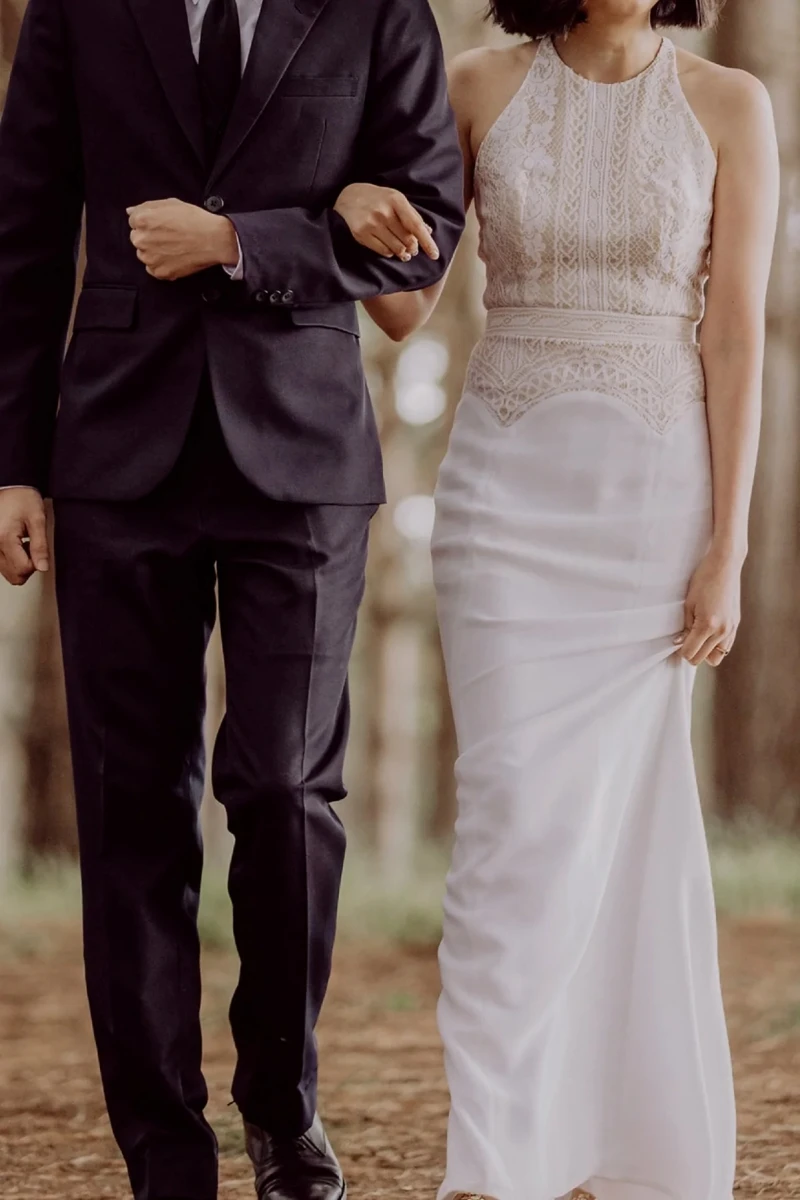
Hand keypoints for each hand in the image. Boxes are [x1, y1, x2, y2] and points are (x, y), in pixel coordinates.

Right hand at [0, 487, 48, 585]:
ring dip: (18, 564)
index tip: (39, 551)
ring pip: (6, 573)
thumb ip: (40, 545)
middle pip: (13, 576)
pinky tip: (16, 546)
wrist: (10, 487)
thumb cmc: (22, 499)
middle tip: (32, 548)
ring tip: (23, 544)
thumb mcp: (37, 519)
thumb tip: (42, 567)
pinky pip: (0, 564)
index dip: (36, 564)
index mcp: (4, 538)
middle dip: (27, 567)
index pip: (22, 569)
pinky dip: (10, 561)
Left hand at [127, 198, 238, 280]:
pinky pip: (153, 269)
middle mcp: (141, 240)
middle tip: (169, 236)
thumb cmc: (194, 220)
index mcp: (142, 220)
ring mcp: (149, 258)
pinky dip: (161, 265)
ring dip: (154, 252)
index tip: (162, 225)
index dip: (149, 222)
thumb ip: (146, 206)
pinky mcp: (159, 272)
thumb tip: (130, 211)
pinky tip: (174, 257)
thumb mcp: (170, 203)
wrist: (213, 240)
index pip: (134, 221)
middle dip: (149, 237)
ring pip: (144, 255)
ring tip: (173, 247)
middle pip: (138, 238)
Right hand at [334, 184, 438, 260]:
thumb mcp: (396, 199)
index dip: (427, 242)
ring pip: (396, 248)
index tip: (435, 255)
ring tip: (404, 253)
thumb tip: (428, 231)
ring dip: (403, 253)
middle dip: (413, 248)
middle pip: (407, 240)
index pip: (416, 225)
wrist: (348, 196)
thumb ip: (411, 215)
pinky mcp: (361, 234)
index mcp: (396, 200)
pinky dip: (390, 253)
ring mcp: (371, 223)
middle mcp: (384, 212)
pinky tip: (390, 249)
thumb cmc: (377, 198)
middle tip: (413, 250)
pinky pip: (383, 251)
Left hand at [674, 549, 741, 666]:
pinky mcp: (736, 624)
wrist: (725, 565)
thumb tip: (680, 643)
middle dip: (691, 652)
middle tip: (684, 640)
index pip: (690, 653)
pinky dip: (716, 646)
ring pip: (717, 656)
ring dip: (705, 651)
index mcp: (707, 625)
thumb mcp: (688, 604)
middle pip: (702, 658)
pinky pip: (726, 646)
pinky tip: (708, 634)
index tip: (677, 642)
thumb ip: (685, 626)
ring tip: (697, 638)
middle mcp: (722, 631)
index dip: (681, 650)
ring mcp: (731, 628)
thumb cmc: (703, 580)